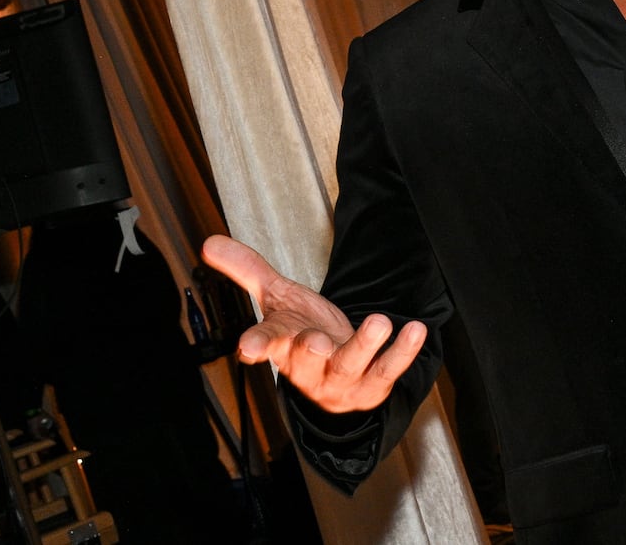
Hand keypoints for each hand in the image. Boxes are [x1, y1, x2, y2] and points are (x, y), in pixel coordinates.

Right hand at [202, 234, 426, 412]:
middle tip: (317, 340)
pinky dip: (403, 351)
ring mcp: (342, 379)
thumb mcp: (277, 300)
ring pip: (350, 365)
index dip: (257, 345)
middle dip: (310, 350)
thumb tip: (209, 242)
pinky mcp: (373, 385)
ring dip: (365, 346)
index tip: (247, 349)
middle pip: (306, 359)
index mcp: (282, 345)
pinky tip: (415, 329)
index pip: (266, 343)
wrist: (336, 380)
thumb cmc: (302, 333)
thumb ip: (247, 270)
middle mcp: (310, 366)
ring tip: (380, 322)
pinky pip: (389, 370)